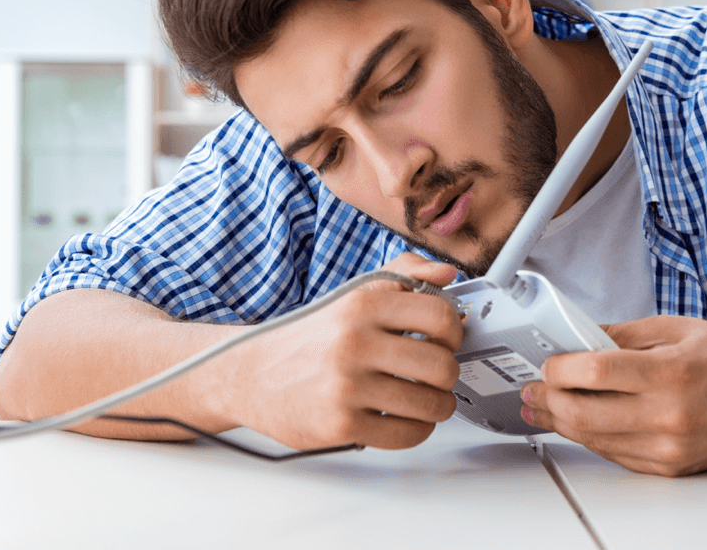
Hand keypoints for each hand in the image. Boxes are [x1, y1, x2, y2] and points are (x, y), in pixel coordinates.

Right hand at [230, 252, 462, 450]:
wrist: (251, 373)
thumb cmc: (312, 337)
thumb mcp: (354, 294)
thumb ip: (404, 274)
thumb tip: (447, 272)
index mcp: (362, 304)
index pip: (440, 316)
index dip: (455, 331)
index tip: (447, 339)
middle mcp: (354, 342)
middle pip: (442, 365)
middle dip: (449, 374)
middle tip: (438, 374)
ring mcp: (347, 386)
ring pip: (430, 404)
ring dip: (439, 406)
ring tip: (428, 399)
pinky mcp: (341, 424)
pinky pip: (406, 434)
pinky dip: (418, 429)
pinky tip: (408, 419)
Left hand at [519, 316, 706, 475]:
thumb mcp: (676, 328)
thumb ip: (622, 335)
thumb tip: (576, 338)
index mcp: (673, 371)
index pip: (597, 370)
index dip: (560, 368)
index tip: (548, 363)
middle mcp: (671, 414)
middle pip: (586, 412)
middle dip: (549, 400)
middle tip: (534, 389)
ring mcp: (670, 446)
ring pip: (595, 439)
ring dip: (562, 423)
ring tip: (545, 407)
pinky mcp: (671, 467)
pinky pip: (616, 455)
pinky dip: (592, 437)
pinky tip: (580, 422)